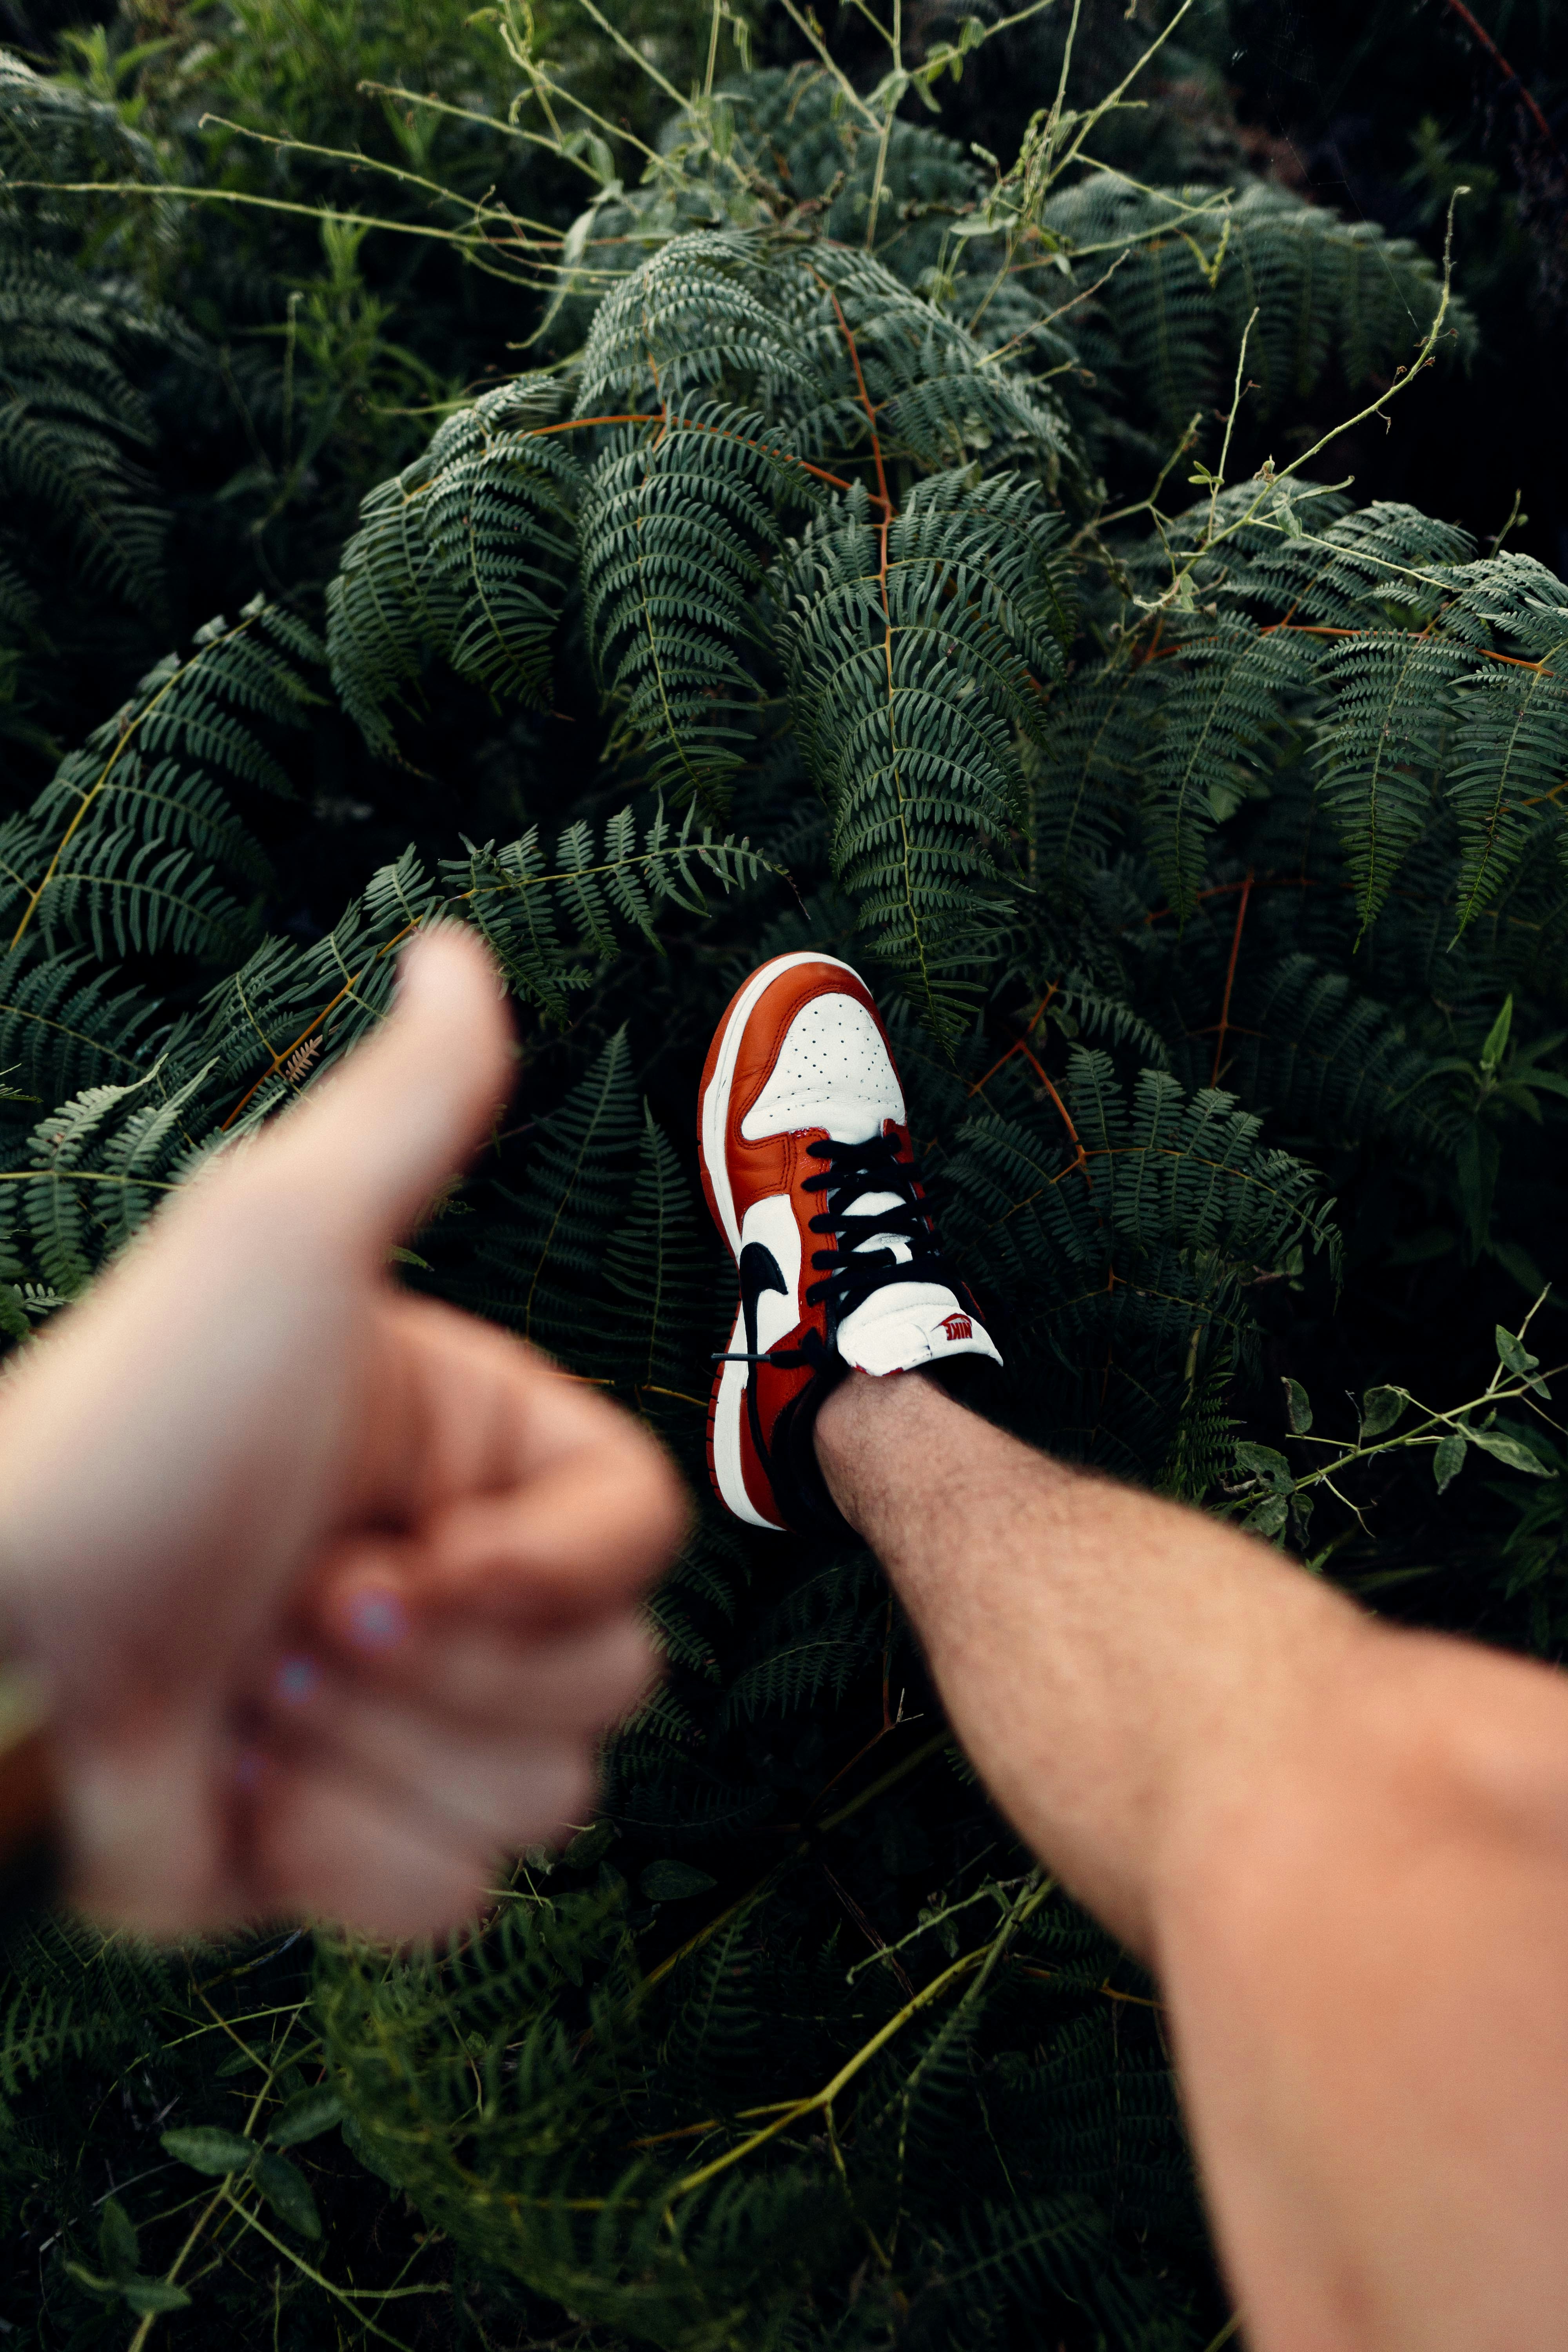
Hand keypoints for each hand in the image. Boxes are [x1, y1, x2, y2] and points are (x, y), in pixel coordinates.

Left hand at [0, 928, 686, 1938]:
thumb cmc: (122, 1433)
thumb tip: (457, 944)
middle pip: (611, 1686)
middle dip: (436, 1677)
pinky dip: (338, 1867)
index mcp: (477, 1456)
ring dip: (372, 1768)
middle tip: (293, 1622)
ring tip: (242, 1697)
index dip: (542, 1581)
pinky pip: (453, 1904)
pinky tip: (231, 1793)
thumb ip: (404, 1109)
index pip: (645, 1540)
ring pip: (544, 1805)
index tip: (388, 1569)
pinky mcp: (342, 1848)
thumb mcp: (275, 1244)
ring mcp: (408, 1724)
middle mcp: (459, 1585)